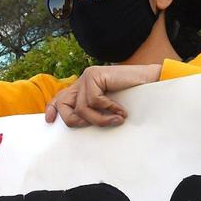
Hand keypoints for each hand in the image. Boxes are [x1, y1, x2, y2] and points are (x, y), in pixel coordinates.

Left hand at [45, 64, 161, 126]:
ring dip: (100, 119)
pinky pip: (94, 100)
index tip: (50, 121)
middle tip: (94, 125)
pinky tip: (121, 111)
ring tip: (117, 119)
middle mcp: (82, 81)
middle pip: (64, 104)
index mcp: (82, 89)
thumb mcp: (108, 110)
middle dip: (76, 120)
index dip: (53, 109)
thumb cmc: (132, 99)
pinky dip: (109, 109)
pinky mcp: (95, 75)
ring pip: (82, 107)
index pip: (61, 98)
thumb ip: (93, 113)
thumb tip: (81, 125)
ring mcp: (88, 77)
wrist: (150, 83)